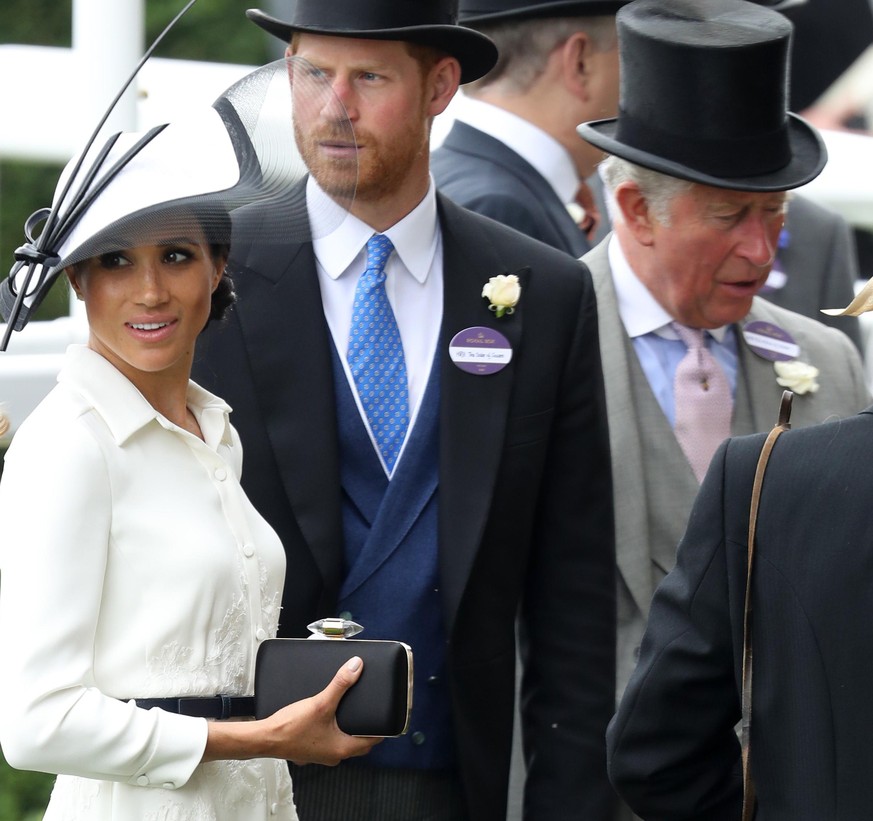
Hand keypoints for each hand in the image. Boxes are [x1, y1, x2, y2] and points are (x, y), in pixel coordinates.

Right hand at [202, 656, 380, 764]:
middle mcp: (334, 755)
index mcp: (342, 748)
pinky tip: (328, 717)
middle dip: (366, 728)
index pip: (372, 741)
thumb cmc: (290, 728)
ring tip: (352, 711)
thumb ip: (341, 684)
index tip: (387, 717)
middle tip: (371, 711)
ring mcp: (321, 754)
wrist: (264, 738)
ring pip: (343, 742)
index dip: (381, 728)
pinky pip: (329, 740)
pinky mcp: (310, 749)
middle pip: (359, 742)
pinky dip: (334, 730)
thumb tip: (356, 667)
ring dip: (349, 729)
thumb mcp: (321, 702)